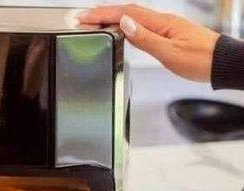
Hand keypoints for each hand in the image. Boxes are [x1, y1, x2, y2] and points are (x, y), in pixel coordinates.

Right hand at [79, 4, 218, 81]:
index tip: (85, 17)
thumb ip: (145, 39)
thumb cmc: (200, 60)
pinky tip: (120, 30)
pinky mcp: (167, 34)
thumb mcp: (170, 53)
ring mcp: (165, 27)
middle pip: (127, 12)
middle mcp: (162, 21)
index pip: (126, 14)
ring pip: (133, 18)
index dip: (103, 14)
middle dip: (103, 14)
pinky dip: (126, 25)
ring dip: (112, 19)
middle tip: (83, 19)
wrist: (221, 64)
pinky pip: (141, 26)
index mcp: (161, 23)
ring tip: (95, 23)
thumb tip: (125, 24)